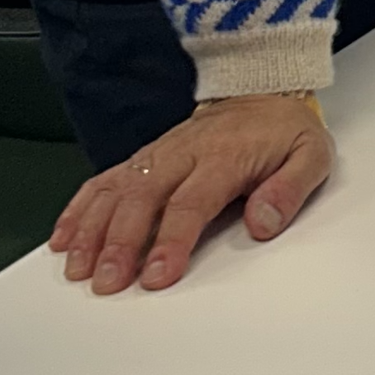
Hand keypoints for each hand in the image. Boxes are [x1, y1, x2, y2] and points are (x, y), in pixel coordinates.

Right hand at [52, 92, 333, 296]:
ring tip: (77, 269)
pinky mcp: (143, 157)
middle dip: (120, 243)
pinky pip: (103, 180)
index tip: (156, 276)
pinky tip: (62, 239)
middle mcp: (182, 153)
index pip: (190, 203)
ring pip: (115, 190)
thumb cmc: (284, 132)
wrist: (262, 91)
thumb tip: (263, 222)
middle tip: (107, 283)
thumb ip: (289, 189)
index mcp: (223, 156)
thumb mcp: (311, 156)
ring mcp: (157, 154)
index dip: (170, 241)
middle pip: (141, 198)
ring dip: (91, 230)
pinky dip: (79, 209)